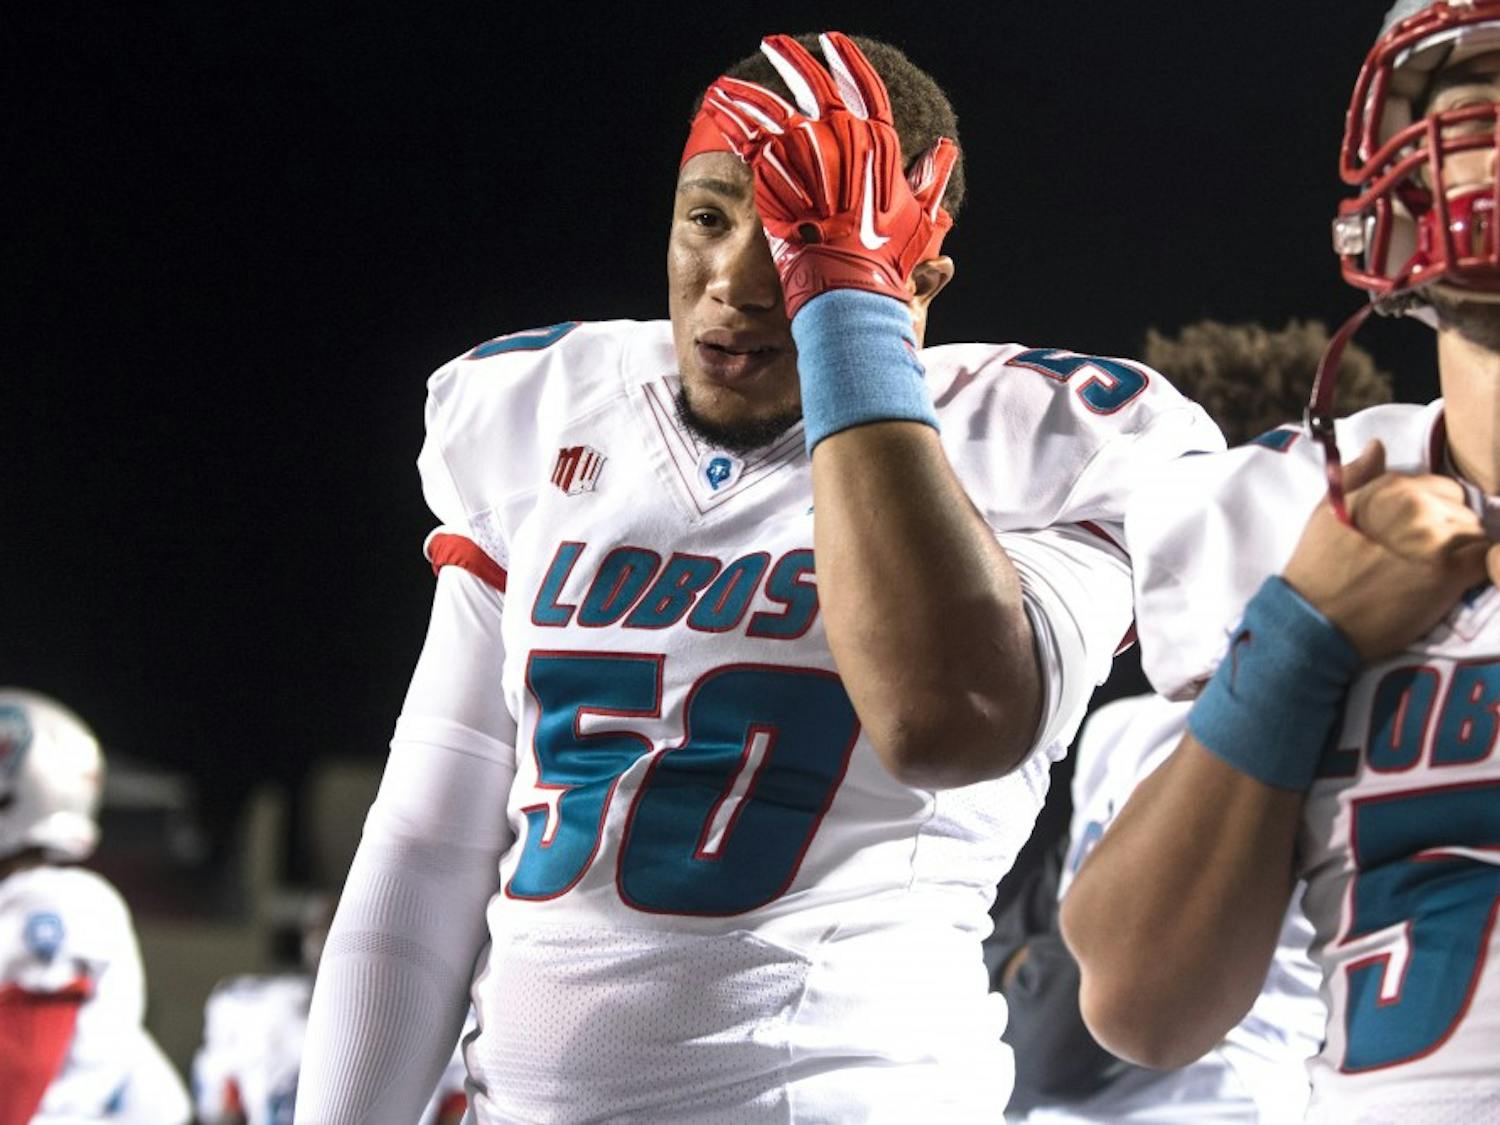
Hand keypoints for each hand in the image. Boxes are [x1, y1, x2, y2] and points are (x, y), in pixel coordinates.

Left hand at [699, 32, 955, 317]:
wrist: (848, 289)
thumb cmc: (886, 260)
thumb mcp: (919, 219)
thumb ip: (930, 180)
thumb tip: (944, 150)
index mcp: (878, 145)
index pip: (865, 88)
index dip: (848, 62)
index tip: (833, 42)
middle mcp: (841, 141)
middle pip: (814, 86)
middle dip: (793, 60)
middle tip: (773, 43)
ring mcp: (804, 156)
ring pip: (773, 108)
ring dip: (749, 91)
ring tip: (728, 83)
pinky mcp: (774, 177)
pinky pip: (747, 138)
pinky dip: (731, 120)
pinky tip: (716, 107)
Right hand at [1283, 441, 1499, 659]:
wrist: (1315, 618)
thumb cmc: (1317, 566)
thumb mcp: (1326, 512)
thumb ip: (1356, 476)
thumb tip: (1378, 445)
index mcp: (1392, 489)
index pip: (1442, 487)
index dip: (1433, 509)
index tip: (1415, 532)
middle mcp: (1420, 507)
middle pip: (1463, 510)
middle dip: (1450, 528)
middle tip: (1425, 555)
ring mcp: (1438, 540)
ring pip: (1477, 534)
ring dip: (1464, 550)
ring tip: (1435, 570)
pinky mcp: (1451, 574)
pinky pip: (1488, 559)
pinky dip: (1478, 568)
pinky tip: (1456, 580)